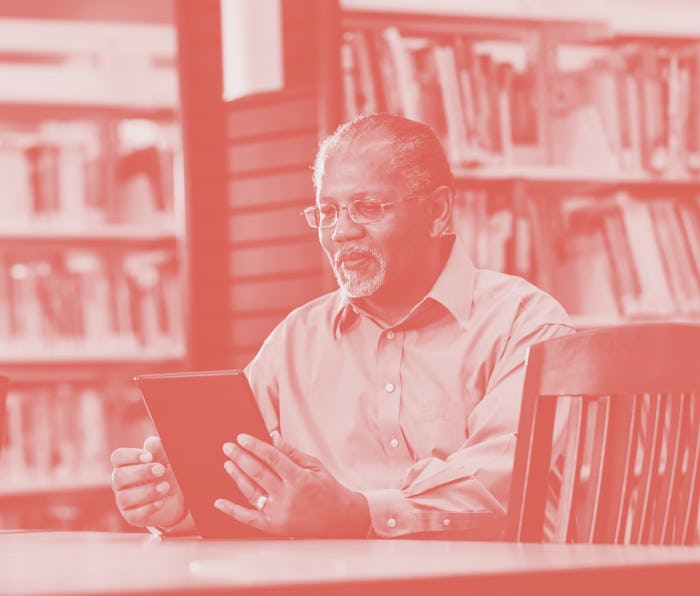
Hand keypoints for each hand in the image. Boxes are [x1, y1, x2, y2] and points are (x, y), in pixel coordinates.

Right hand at [111, 435, 186, 528]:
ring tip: (164, 487)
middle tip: (160, 470)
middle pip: (118, 477)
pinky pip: (133, 515)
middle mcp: (121, 483)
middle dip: (141, 473)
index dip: (131, 456)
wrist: (176, 497)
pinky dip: (148, 508)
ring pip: (124, 498)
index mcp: (126, 465)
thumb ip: (159, 451)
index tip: (149, 457)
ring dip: (147, 491)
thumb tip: (152, 442)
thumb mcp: (166, 460)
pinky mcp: (132, 517)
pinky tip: (161, 501)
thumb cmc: (166, 474)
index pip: (117, 457)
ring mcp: (124, 501)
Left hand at [215, 432, 369, 537]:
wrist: (340, 519)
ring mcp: (279, 513)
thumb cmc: (328, 489)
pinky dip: (233, 510)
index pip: (272, 458)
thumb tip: (273, 437)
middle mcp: (287, 497)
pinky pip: (249, 518)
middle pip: (258, 473)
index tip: (242, 437)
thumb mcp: (315, 466)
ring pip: (251, 492)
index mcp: (299, 479)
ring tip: (228, 463)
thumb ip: (292, 452)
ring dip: (237, 476)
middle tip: (228, 447)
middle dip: (241, 457)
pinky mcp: (274, 527)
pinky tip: (220, 502)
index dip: (255, 446)